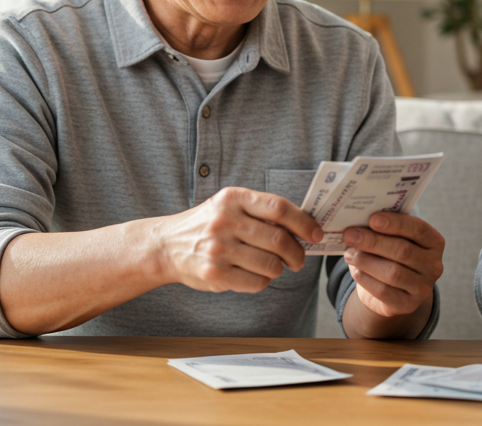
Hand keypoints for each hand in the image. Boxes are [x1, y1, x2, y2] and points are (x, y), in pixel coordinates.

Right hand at [152, 187, 322, 292]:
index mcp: (233, 198)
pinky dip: (263, 282)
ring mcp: (219, 248)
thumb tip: (303, 226)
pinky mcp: (215, 273)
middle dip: (297, 253)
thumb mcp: (229, 205)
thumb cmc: (207, 225)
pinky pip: (256, 282)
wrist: (166, 246)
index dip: (303, 222)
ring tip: (275, 268)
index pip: (279, 208)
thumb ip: (261, 211)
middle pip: (279, 240)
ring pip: (271, 265)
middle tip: (299, 260)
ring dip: (280, 270)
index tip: (315, 234)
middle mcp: (225, 221)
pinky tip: (256, 275)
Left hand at [341, 212, 443, 317]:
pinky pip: (384, 291)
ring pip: (393, 272)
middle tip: (350, 235)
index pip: (418, 229)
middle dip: (373, 241)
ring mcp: (423, 287)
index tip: (372, 218)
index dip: (396, 223)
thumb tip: (359, 224)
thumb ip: (383, 229)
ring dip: (366, 261)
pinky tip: (355, 270)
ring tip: (349, 253)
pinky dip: (366, 279)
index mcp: (434, 242)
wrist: (390, 289)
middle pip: (403, 250)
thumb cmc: (389, 255)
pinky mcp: (408, 305)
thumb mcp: (392, 238)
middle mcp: (434, 265)